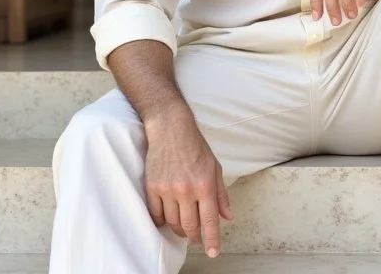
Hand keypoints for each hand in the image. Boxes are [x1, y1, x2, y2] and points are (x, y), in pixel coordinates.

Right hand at [144, 114, 233, 257]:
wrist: (170, 128)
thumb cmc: (195, 146)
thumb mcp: (215, 168)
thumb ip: (221, 195)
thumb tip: (227, 216)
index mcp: (205, 185)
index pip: (210, 221)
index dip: (212, 240)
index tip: (212, 253)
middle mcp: (187, 190)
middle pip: (190, 226)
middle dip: (194, 236)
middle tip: (196, 236)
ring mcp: (168, 189)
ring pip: (173, 222)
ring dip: (179, 229)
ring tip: (183, 227)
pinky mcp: (152, 186)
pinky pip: (156, 214)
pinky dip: (162, 220)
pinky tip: (167, 218)